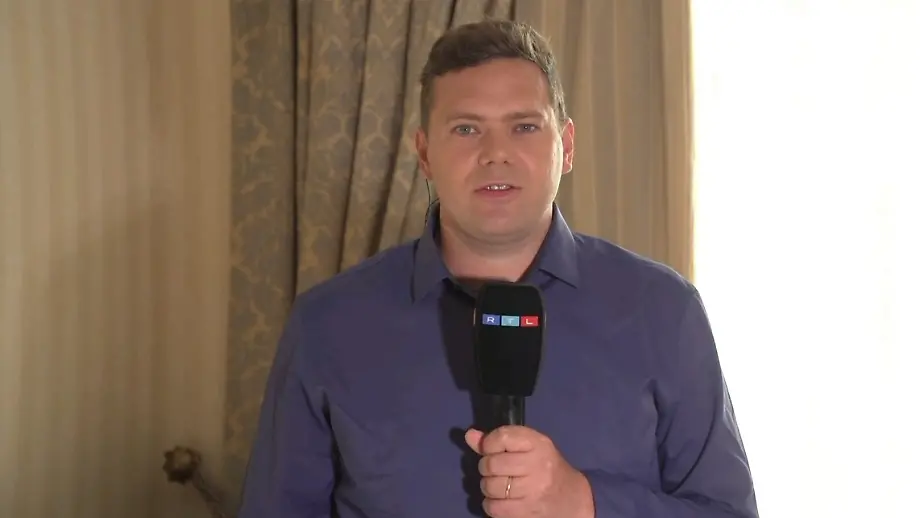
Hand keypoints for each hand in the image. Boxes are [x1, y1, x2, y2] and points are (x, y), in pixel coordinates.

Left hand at [464, 425, 594, 517]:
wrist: (571, 497)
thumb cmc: (545, 467)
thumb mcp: (527, 446)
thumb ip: (498, 440)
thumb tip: (469, 435)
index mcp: (538, 444)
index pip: (501, 437)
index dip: (489, 444)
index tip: (493, 449)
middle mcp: (537, 465)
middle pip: (491, 464)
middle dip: (487, 467)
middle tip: (497, 470)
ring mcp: (533, 490)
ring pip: (489, 486)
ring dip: (489, 487)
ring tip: (501, 486)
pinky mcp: (527, 512)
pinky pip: (493, 507)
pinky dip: (492, 504)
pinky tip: (502, 500)